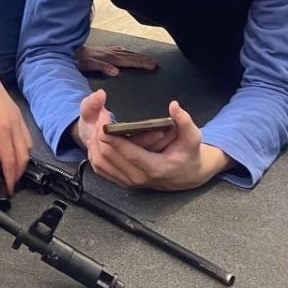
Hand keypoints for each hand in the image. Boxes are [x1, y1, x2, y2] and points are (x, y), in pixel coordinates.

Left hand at [0, 71, 31, 193]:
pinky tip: (16, 152)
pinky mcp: (18, 116)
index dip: (10, 175)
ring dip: (22, 162)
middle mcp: (14, 125)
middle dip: (18, 172)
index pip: (9, 158)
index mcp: (1, 128)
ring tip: (13, 171)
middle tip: (11, 183)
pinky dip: (24, 149)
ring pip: (28, 147)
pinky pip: (26, 137)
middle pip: (22, 155)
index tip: (9, 186)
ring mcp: (18, 119)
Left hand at [75, 45, 158, 77]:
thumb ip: (103, 67)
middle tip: (156, 63)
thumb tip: (116, 72)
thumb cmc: (81, 61)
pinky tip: (132, 54)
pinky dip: (130, 52)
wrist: (72, 51)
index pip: (130, 61)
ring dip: (139, 56)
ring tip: (149, 59)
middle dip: (144, 60)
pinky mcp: (107, 50)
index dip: (141, 63)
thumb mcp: (90, 65)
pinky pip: (122, 50)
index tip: (153, 66)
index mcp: (111, 58)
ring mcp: (110, 50)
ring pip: (128, 52)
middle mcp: (112, 53)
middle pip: (131, 56)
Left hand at [79, 98, 229, 190]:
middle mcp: (139, 177)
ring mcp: (130, 182)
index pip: (126, 152)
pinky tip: (95, 140)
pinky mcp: (123, 182)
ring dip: (94, 145)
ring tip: (95, 125)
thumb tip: (174, 106)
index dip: (112, 136)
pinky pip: (102, 170)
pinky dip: (95, 155)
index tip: (104, 119)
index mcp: (155, 167)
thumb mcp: (192, 137)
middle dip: (99, 136)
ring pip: (101, 165)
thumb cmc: (189, 154)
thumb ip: (184, 121)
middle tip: (98, 116)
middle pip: (109, 157)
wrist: (187, 176)